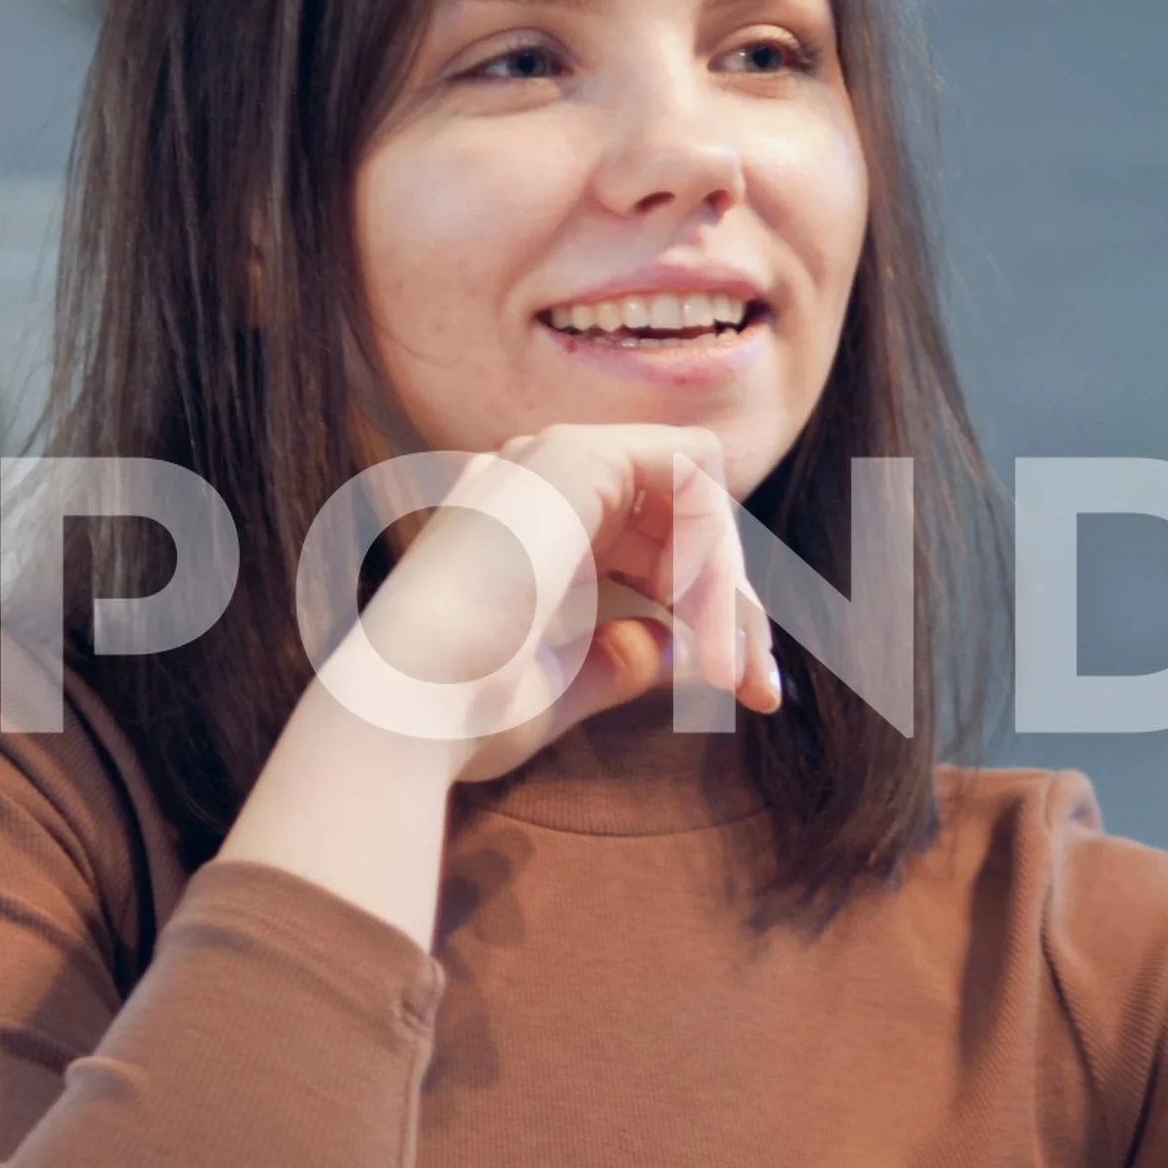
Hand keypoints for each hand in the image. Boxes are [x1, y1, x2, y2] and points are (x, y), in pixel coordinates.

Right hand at [343, 423, 782, 784]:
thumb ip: (624, 653)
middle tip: (760, 690)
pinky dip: (715, 543)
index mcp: (527, 528)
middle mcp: (536, 480)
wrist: (407, 713)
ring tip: (735, 672)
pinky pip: (693, 466)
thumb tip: (680, 647)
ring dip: (727, 582)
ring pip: (699, 489)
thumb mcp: (567, 682)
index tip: (750, 692)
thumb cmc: (465, 712)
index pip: (654, 546)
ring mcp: (549, 458)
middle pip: (686, 516)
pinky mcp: (572, 454)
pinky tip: (706, 616)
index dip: (711, 611)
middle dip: (734, 603)